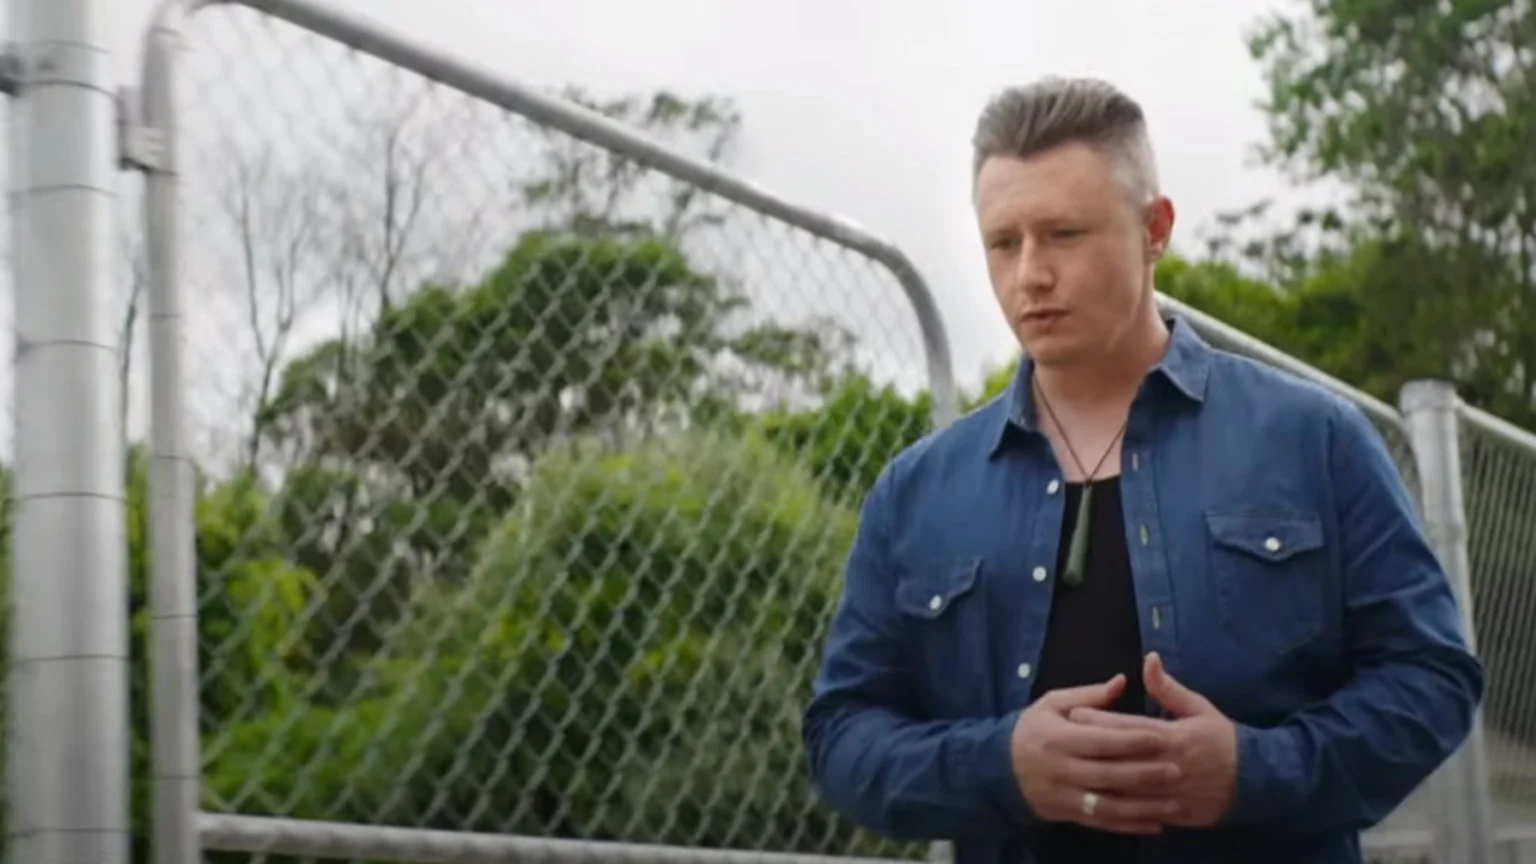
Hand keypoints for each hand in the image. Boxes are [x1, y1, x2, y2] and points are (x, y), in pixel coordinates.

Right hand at [1010, 674, 1182, 834]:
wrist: (1001, 767)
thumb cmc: (1035, 729)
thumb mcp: (1053, 704)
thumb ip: (1089, 696)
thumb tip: (1122, 681)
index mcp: (1057, 737)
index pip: (1100, 740)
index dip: (1131, 739)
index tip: (1161, 737)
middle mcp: (1060, 769)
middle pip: (1107, 774)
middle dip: (1144, 774)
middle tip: (1176, 771)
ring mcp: (1063, 796)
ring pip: (1108, 806)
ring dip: (1143, 807)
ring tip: (1173, 804)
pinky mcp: (1066, 815)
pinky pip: (1102, 824)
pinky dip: (1130, 826)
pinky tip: (1155, 824)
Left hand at [1067, 653, 1237, 827]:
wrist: (1253, 781)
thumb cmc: (1221, 739)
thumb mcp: (1198, 708)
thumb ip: (1168, 688)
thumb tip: (1149, 658)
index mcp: (1172, 737)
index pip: (1127, 727)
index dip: (1098, 721)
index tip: (1073, 714)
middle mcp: (1168, 765)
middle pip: (1120, 757)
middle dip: (1089, 748)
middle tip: (1063, 740)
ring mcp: (1169, 792)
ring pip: (1125, 788)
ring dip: (1097, 779)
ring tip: (1072, 769)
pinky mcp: (1172, 812)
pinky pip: (1139, 812)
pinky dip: (1118, 806)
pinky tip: (1097, 799)